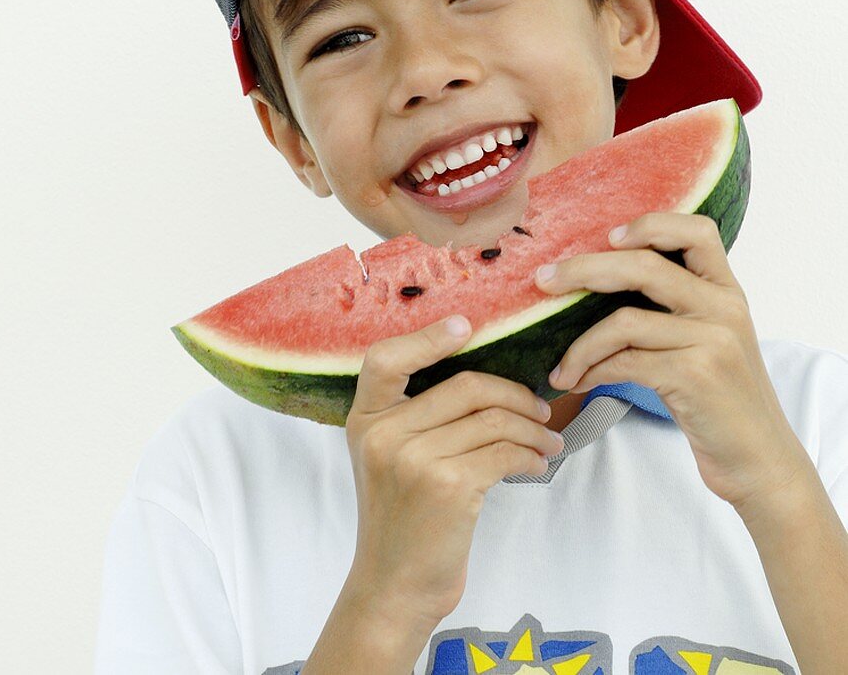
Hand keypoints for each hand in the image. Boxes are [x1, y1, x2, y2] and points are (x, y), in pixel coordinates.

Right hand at [344, 317, 564, 629]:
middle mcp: (383, 433)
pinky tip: (538, 464)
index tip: (467, 326)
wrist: (395, 588)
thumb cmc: (403, 520)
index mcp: (364, 418)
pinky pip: (504, 452)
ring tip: (548, 442)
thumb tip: (485, 378)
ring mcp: (413, 459)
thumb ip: (415, 417)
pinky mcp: (447, 486)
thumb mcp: (389, 459)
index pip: (385, 358)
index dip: (427, 337)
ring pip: (493, 418)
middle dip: (515, 394)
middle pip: (465, 385)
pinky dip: (531, 456)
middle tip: (540, 410)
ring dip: (532, 429)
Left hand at [534, 212, 811, 512]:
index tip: (607, 237)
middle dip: (582, 270)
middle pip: (643, 265)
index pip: (696, 230)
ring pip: (624, 320)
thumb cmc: (719, 397)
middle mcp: (724, 306)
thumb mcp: (708, 338)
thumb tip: (594, 277)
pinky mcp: (695, 375)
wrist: (758, 458)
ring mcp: (713, 339)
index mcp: (726, 289)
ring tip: (559, 366)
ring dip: (579, 345)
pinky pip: (625, 362)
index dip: (650, 225)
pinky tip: (576, 381)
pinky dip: (591, 370)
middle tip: (543, 281)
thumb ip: (673, 305)